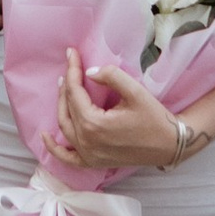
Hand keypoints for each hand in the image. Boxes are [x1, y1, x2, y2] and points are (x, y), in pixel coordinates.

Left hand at [54, 46, 184, 172]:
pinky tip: (45, 136)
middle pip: (67, 108)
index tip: (71, 54)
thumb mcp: (135, 92)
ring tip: (64, 87)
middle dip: (67, 85)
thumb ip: (111, 76)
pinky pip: (67, 157)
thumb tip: (88, 72)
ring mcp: (88, 154)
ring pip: (65, 127)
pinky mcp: (93, 162)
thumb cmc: (154, 118)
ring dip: (62, 106)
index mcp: (94, 124)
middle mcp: (87, 141)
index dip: (72, 71)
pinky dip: (54, 148)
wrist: (169, 145)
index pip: (75, 92)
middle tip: (70, 66)